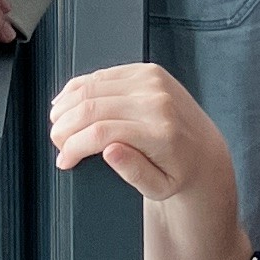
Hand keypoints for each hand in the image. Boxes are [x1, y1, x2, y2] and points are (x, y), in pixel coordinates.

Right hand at [48, 61, 232, 204]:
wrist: (203, 150)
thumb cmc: (178, 172)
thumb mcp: (158, 188)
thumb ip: (134, 172)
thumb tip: (109, 151)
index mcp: (161, 133)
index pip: (101, 133)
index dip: (74, 146)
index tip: (63, 161)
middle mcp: (157, 101)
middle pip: (92, 107)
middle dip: (65, 126)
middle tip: (56, 143)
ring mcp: (153, 81)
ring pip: (93, 87)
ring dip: (68, 105)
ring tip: (58, 125)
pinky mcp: (149, 71)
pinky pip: (104, 74)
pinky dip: (80, 87)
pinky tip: (68, 102)